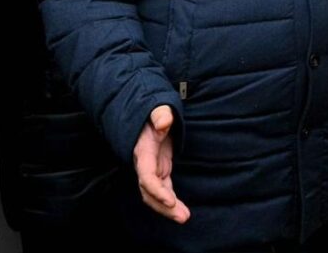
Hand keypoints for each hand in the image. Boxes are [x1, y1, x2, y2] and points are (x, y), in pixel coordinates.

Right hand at [133, 105, 189, 222]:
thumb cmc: (153, 113)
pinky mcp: (160, 170)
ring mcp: (152, 169)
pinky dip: (171, 201)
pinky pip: (164, 190)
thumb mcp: (157, 110)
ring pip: (156, 195)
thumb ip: (160, 114)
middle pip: (149, 191)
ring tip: (184, 217)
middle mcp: (145, 164)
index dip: (156, 190)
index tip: (170, 200)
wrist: (148, 116)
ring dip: (168, 208)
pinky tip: (180, 210)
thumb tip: (164, 121)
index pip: (146, 175)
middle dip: (163, 207)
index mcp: (143, 152)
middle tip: (182, 216)